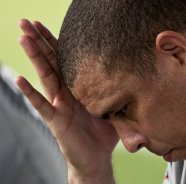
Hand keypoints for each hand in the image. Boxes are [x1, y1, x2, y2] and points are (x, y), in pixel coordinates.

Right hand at [17, 19, 117, 182]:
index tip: (46, 25)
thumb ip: (121, 94)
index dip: (57, 43)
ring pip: (45, 77)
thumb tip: (142, 78)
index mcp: (80, 88)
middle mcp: (67, 93)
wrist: (97, 158)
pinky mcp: (56, 121)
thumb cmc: (104, 133)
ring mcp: (59, 105)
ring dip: (35, 58)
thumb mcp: (115, 109)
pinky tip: (20, 79)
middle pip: (52, 63)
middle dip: (40, 42)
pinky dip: (30, 93)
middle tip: (27, 22)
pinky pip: (41, 105)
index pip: (66, 61)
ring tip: (23, 38)